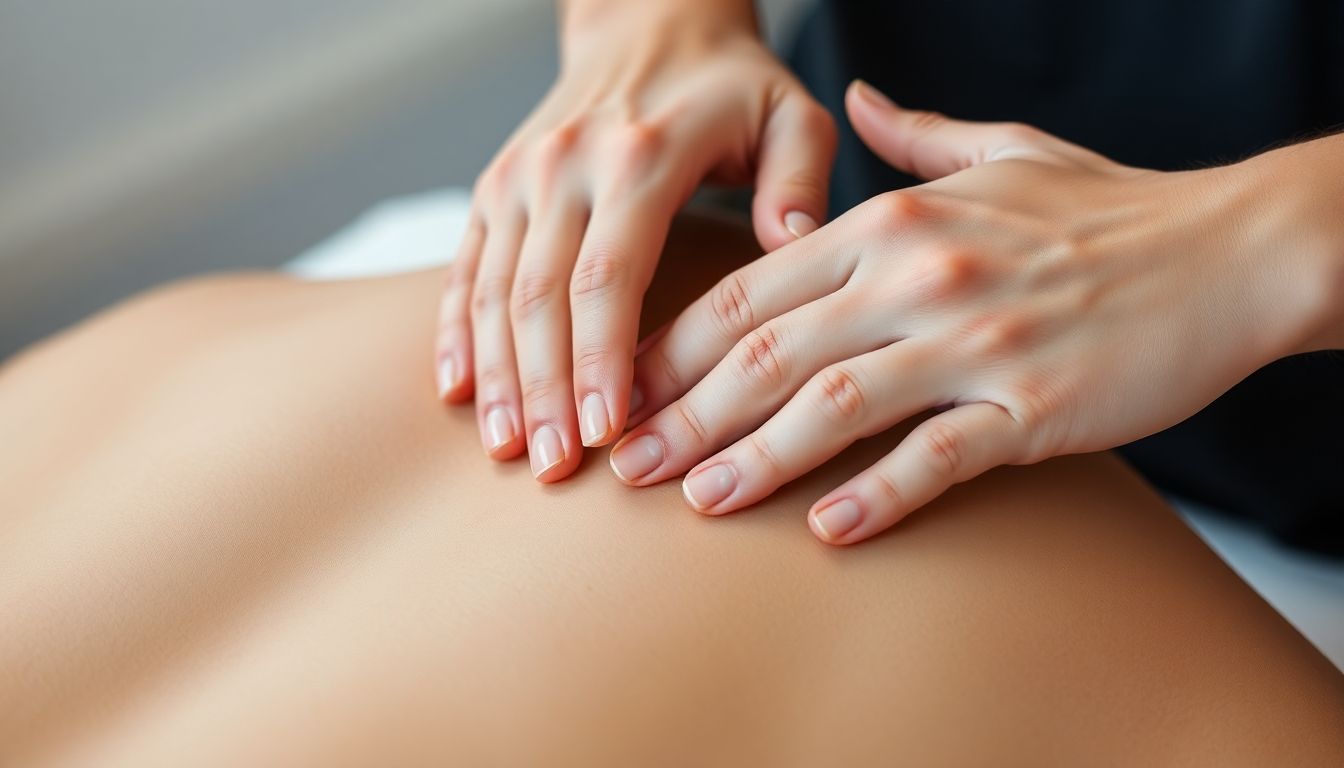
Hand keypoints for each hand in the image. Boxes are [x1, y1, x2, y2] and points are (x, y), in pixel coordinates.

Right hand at [433, 2, 836, 480]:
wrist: (646, 20)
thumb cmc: (729, 83)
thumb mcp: (788, 109)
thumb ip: (801, 175)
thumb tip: (795, 243)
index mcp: (639, 156)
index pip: (607, 276)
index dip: (601, 361)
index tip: (607, 433)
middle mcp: (564, 166)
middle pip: (539, 297)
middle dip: (545, 390)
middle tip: (554, 468)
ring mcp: (519, 177)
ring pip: (492, 290)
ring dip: (496, 376)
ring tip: (508, 450)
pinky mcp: (494, 188)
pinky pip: (464, 268)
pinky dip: (456, 332)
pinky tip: (457, 393)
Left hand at [609, 80, 1318, 543]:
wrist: (1232, 249)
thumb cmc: (1107, 208)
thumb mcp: (1000, 153)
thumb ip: (913, 136)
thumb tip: (860, 97)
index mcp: (895, 222)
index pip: (754, 289)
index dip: (677, 345)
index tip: (627, 390)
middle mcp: (921, 276)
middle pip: (769, 352)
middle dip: (685, 413)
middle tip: (626, 464)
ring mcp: (976, 342)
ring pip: (834, 405)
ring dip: (753, 458)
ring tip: (695, 501)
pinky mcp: (1035, 406)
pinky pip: (938, 457)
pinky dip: (878, 494)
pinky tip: (826, 529)